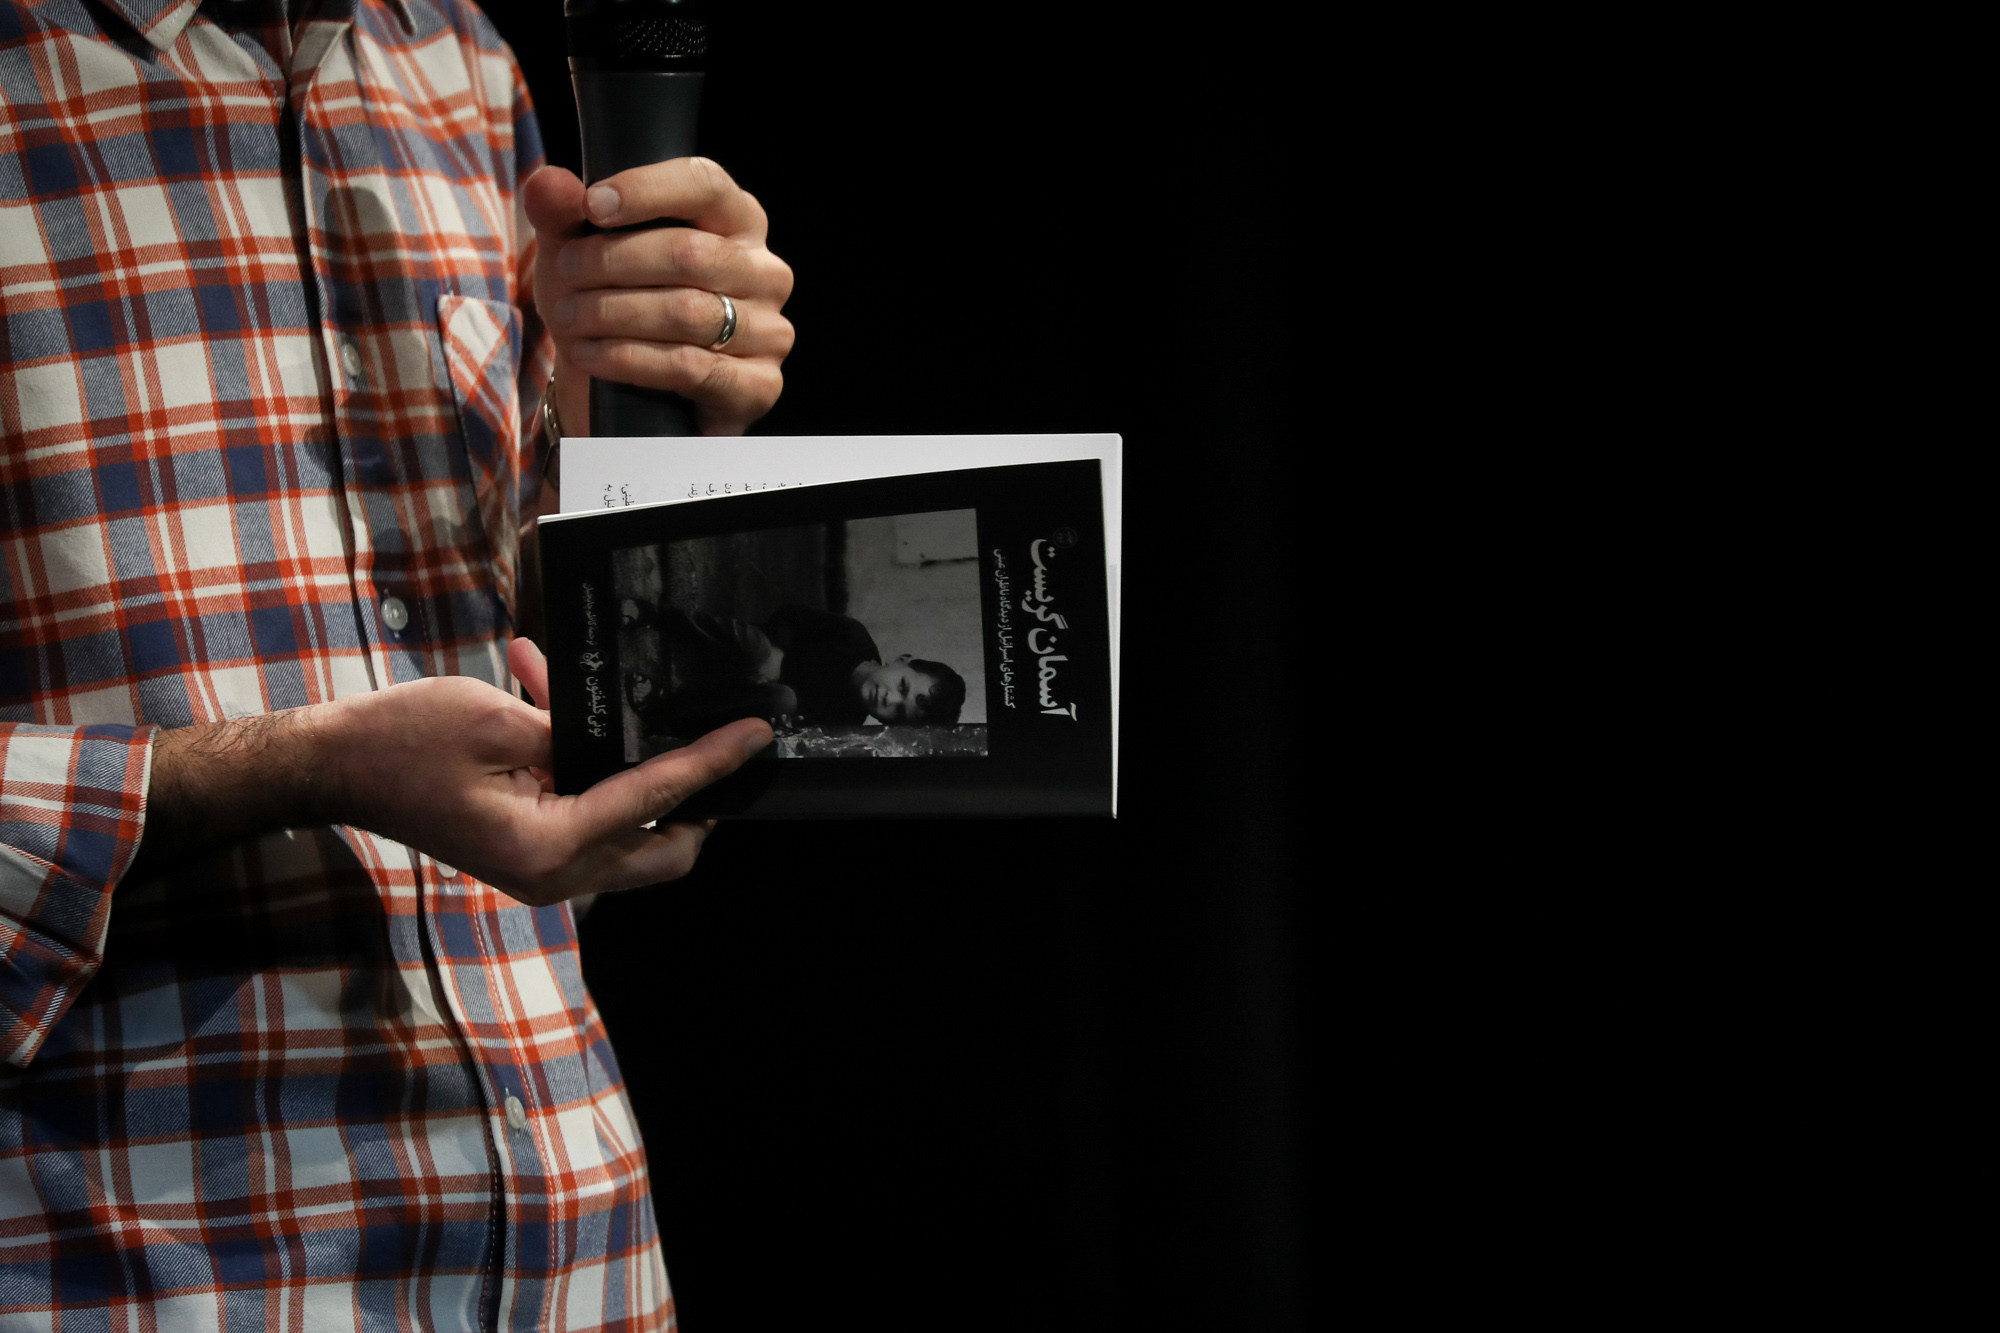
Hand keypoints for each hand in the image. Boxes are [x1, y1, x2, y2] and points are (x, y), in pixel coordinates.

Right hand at [322, 639, 771, 904]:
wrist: (330, 766)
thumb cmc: (402, 740)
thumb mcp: (501, 722)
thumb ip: (579, 735)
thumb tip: (637, 735)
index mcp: (549, 845)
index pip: (656, 799)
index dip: (710, 762)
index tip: (755, 735)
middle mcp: (552, 873)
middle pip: (664, 848)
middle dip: (699, 801)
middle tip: (720, 748)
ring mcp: (539, 869)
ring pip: (631, 835)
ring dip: (634, 771)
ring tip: (622, 703)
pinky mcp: (527, 850)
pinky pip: (585, 815)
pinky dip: (587, 766)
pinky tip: (554, 695)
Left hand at [525, 158, 794, 435]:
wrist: (631, 386)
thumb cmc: (616, 301)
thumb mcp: (578, 250)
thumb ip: (562, 213)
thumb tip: (549, 184)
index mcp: (737, 221)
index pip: (704, 184)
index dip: (647, 190)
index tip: (592, 206)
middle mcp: (765, 271)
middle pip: (689, 252)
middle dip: (613, 261)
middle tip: (565, 273)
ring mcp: (770, 331)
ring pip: (687, 311)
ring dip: (614, 313)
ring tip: (568, 316)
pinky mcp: (759, 384)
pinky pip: (690, 367)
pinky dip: (629, 359)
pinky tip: (590, 355)